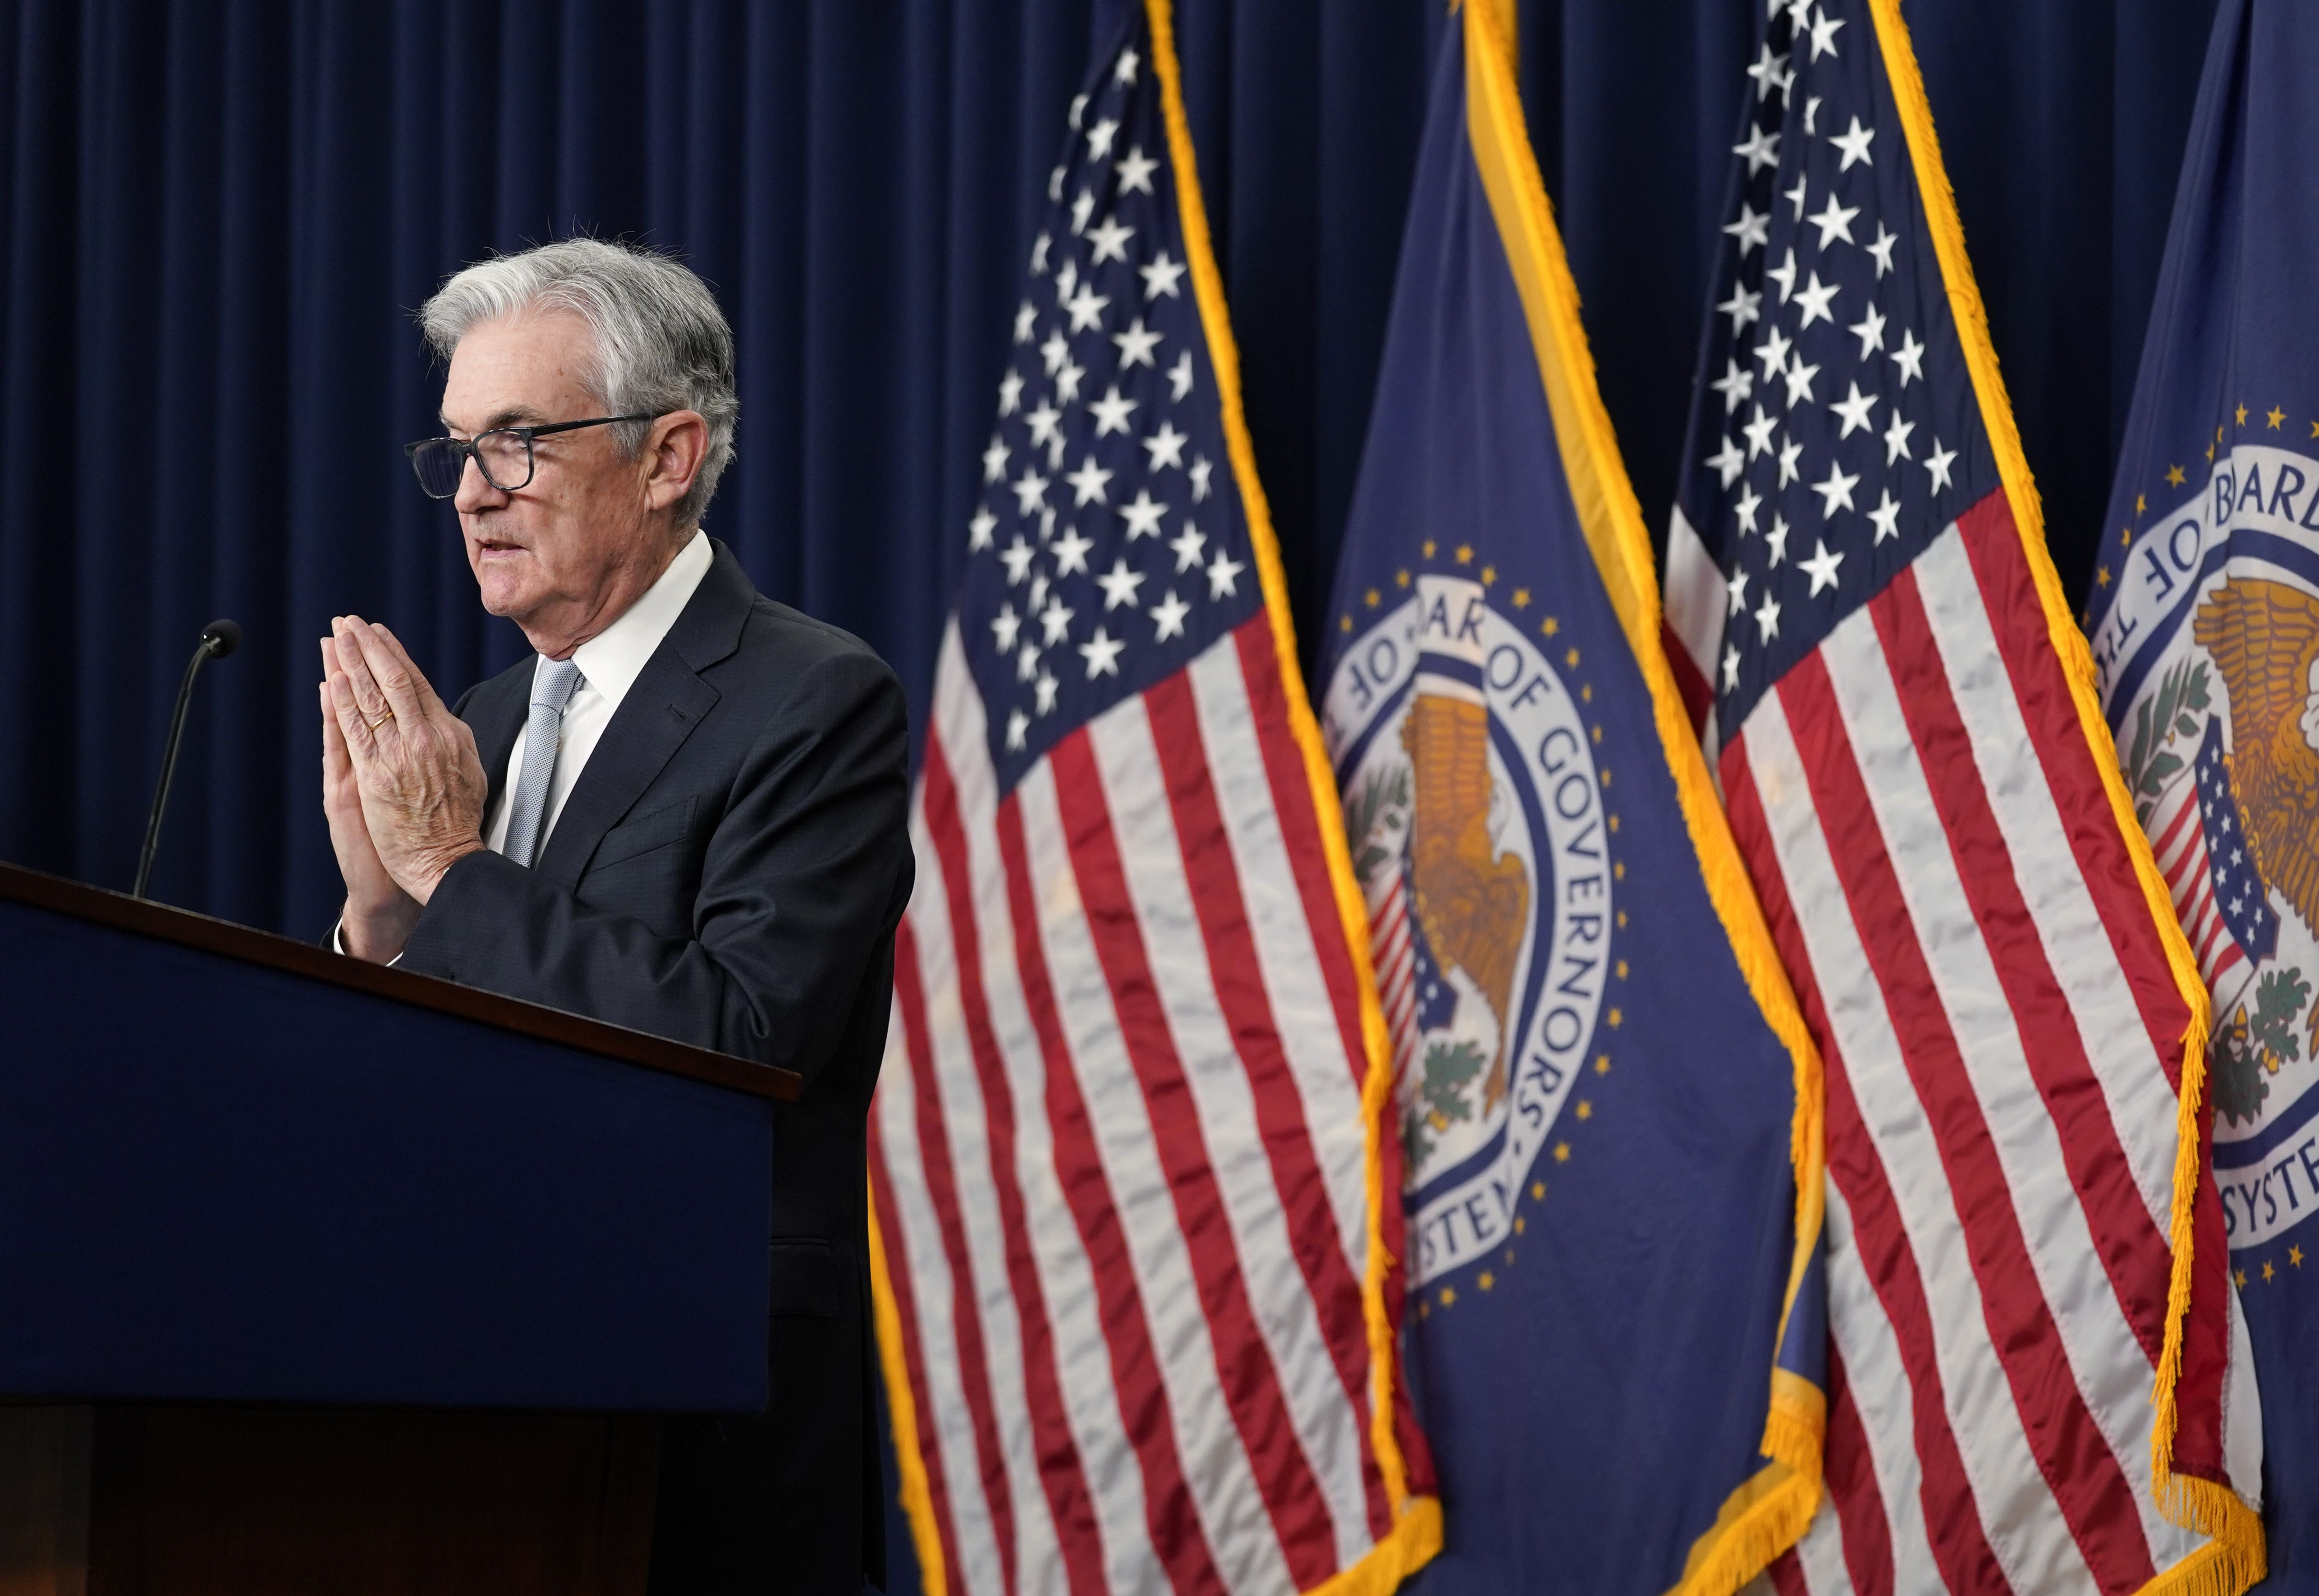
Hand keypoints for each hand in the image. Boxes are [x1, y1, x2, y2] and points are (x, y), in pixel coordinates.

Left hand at [323, 616, 488, 914]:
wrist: (447, 862)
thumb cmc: (457, 823)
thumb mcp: (468, 771)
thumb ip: (449, 742)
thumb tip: (437, 718)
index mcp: (450, 735)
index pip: (417, 683)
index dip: (395, 654)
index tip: (378, 633)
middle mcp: (426, 739)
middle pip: (394, 681)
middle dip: (370, 647)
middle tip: (350, 622)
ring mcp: (401, 755)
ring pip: (373, 698)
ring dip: (351, 663)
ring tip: (337, 637)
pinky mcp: (375, 776)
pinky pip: (356, 731)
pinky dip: (343, 702)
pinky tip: (332, 679)